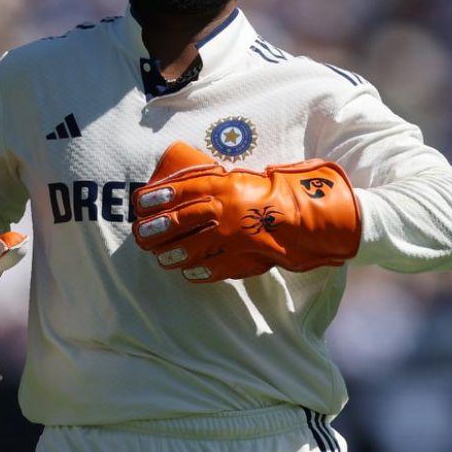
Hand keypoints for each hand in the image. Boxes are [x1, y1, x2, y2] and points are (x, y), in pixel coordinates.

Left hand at [131, 142, 360, 282]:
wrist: (311, 217)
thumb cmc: (278, 192)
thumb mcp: (246, 179)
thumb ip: (220, 182)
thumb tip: (188, 186)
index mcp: (227, 185)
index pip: (184, 189)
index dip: (159, 195)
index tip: (141, 201)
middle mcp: (227, 210)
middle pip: (183, 219)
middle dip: (158, 227)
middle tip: (141, 234)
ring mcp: (234, 236)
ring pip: (193, 247)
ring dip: (173, 253)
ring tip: (160, 257)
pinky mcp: (245, 257)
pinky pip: (216, 267)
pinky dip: (199, 271)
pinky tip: (188, 272)